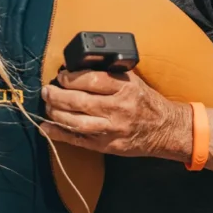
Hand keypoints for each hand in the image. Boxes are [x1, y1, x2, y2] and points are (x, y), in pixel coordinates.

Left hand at [40, 69, 191, 161]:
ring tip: (47, 106)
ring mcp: (112, 129)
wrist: (165, 129)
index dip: (70, 78)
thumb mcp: (132, 80)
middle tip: (46, 91)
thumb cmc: (146, 101)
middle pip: (80, 101)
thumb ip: (108, 74)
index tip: (61, 76)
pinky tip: (46, 128)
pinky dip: (59, 134)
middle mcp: (118, 108)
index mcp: (124, 88)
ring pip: (76, 122)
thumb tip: (77, 67)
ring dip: (56, 113)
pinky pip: (79, 140)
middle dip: (57, 95)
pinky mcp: (107, 146)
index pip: (91, 80)